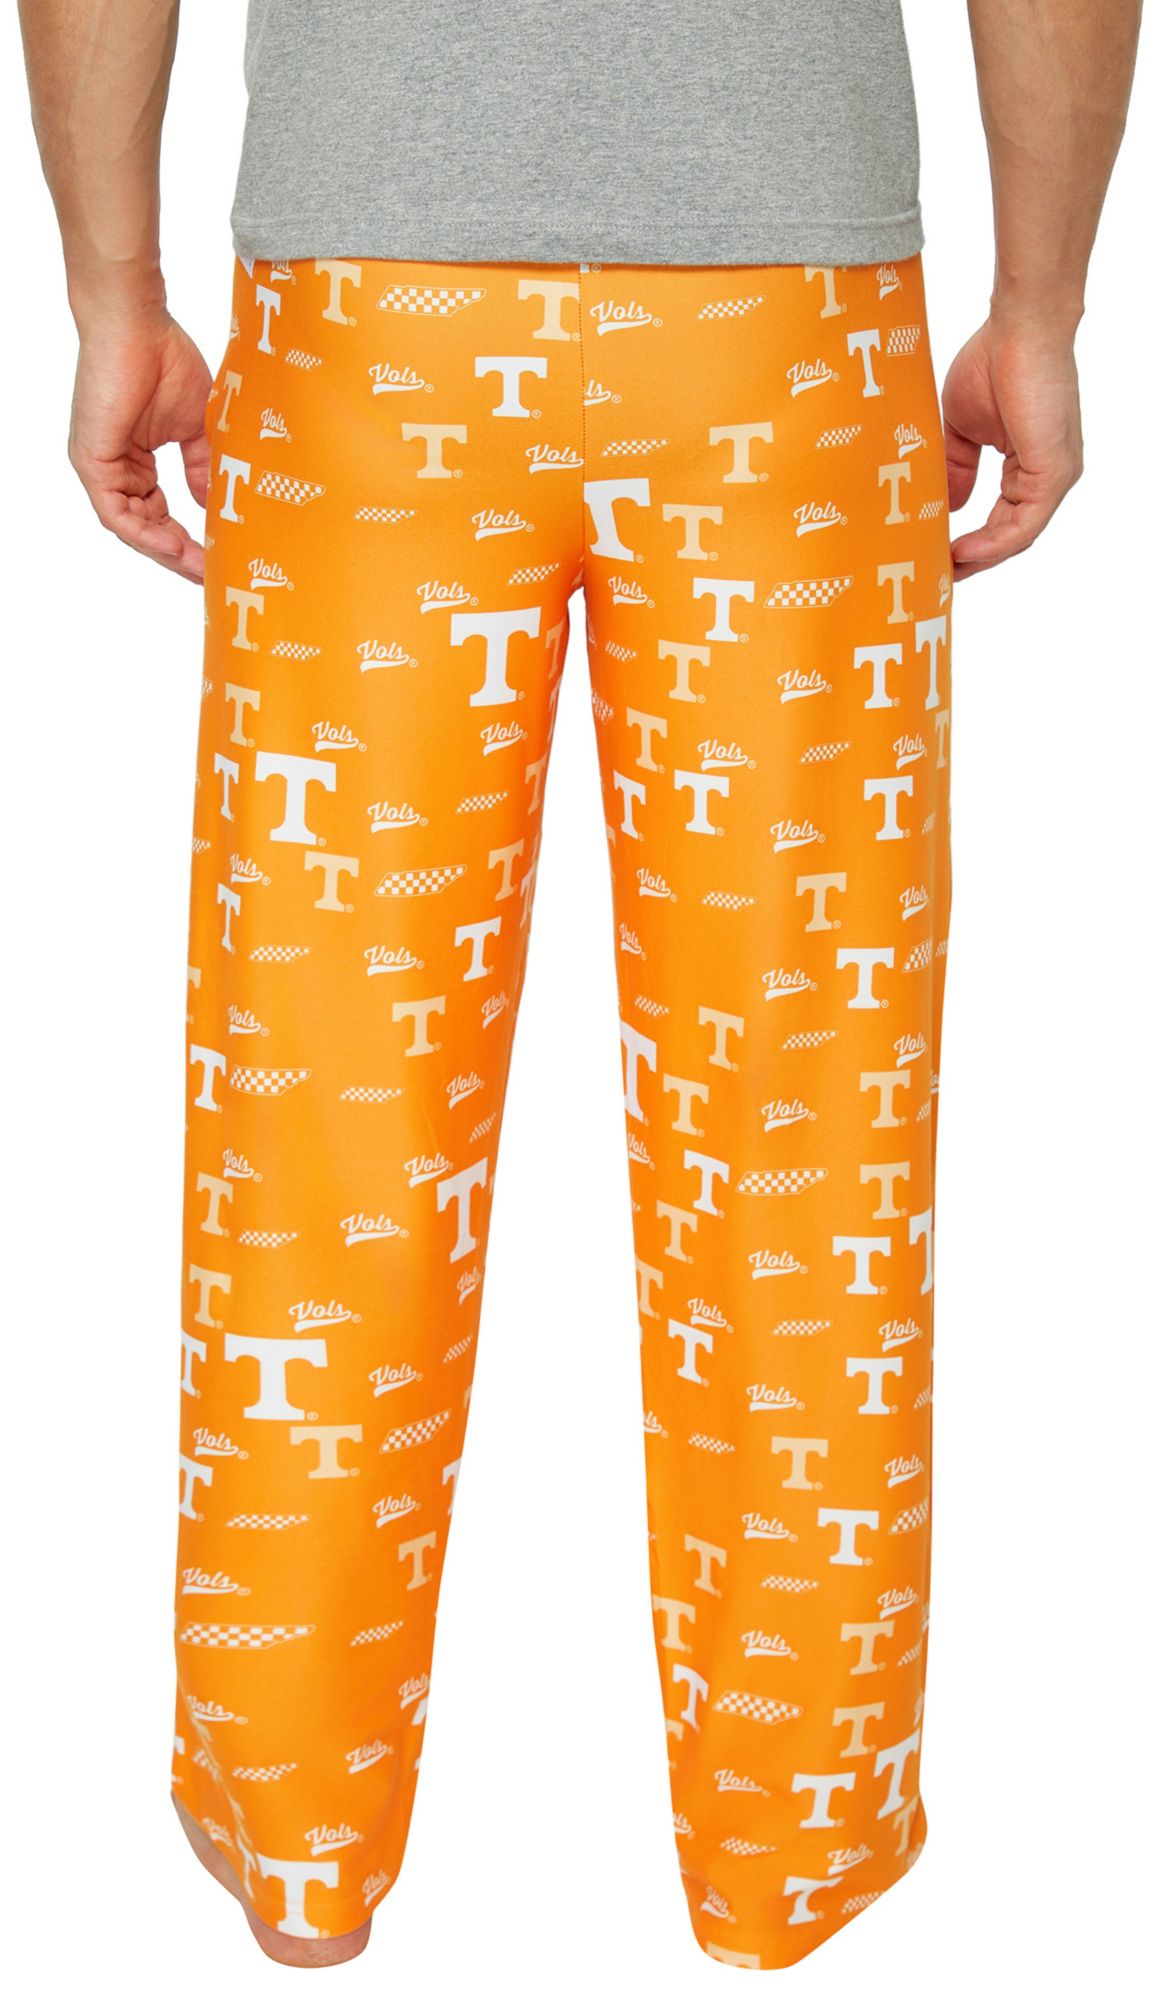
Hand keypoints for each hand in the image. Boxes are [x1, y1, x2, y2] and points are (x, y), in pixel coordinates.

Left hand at [68, 309, 213, 583]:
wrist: (136, 323)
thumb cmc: (163, 358)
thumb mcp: (195, 426)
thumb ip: (200, 467)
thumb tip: (211, 503)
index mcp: (133, 461)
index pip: (158, 514)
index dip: (187, 540)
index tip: (218, 558)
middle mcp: (113, 469)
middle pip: (145, 528)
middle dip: (179, 555)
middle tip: (212, 575)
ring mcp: (100, 467)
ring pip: (131, 527)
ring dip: (165, 551)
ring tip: (199, 567)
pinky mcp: (92, 462)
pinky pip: (116, 513)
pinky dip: (146, 533)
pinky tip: (175, 544)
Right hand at [942, 314, 1083, 579]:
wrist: (1020, 326)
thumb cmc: (995, 359)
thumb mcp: (964, 427)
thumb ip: (958, 467)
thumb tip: (950, 505)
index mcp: (1031, 464)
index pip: (1005, 518)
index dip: (973, 543)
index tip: (938, 555)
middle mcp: (1049, 474)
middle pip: (1011, 535)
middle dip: (974, 560)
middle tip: (937, 576)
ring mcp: (1055, 475)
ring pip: (1018, 536)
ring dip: (980, 559)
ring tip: (944, 571)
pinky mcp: (1054, 472)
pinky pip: (1024, 525)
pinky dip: (992, 544)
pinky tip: (961, 552)